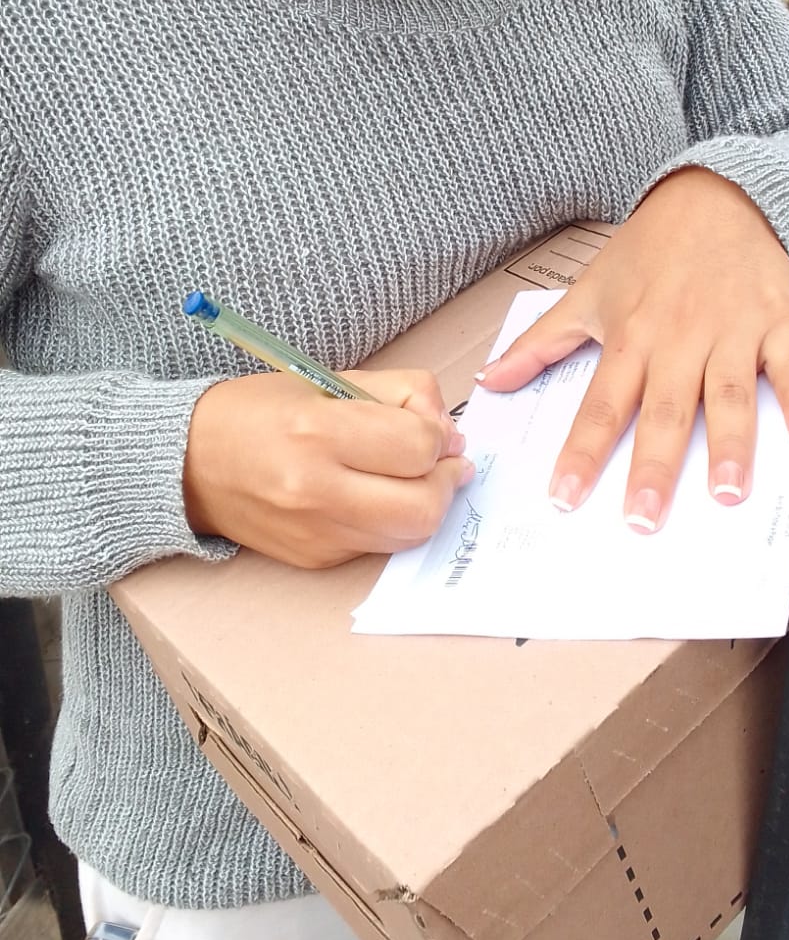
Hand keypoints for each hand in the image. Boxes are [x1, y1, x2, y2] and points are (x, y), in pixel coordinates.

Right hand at [183, 368, 473, 567]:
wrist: (187, 464)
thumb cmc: (257, 412)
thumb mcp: (327, 379)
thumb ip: (398, 396)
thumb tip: (449, 432)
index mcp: (317, 433)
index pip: (417, 447)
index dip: (440, 437)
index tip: (434, 429)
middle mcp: (316, 491)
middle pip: (423, 507)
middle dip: (447, 481)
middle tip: (443, 461)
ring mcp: (316, 534)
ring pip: (409, 535)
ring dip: (425, 504)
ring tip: (413, 477)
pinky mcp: (315, 559)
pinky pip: (378, 546)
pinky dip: (389, 521)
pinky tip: (373, 495)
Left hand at [478, 170, 788, 532]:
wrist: (716, 193)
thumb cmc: (649, 250)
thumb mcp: (589, 292)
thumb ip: (542, 343)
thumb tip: (492, 381)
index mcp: (630, 337)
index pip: (601, 406)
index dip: (582, 454)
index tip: (565, 499)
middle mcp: (679, 338)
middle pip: (664, 411)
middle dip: (654, 467)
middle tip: (644, 520)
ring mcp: (732, 330)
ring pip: (728, 394)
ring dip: (729, 443)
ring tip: (726, 491)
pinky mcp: (779, 319)